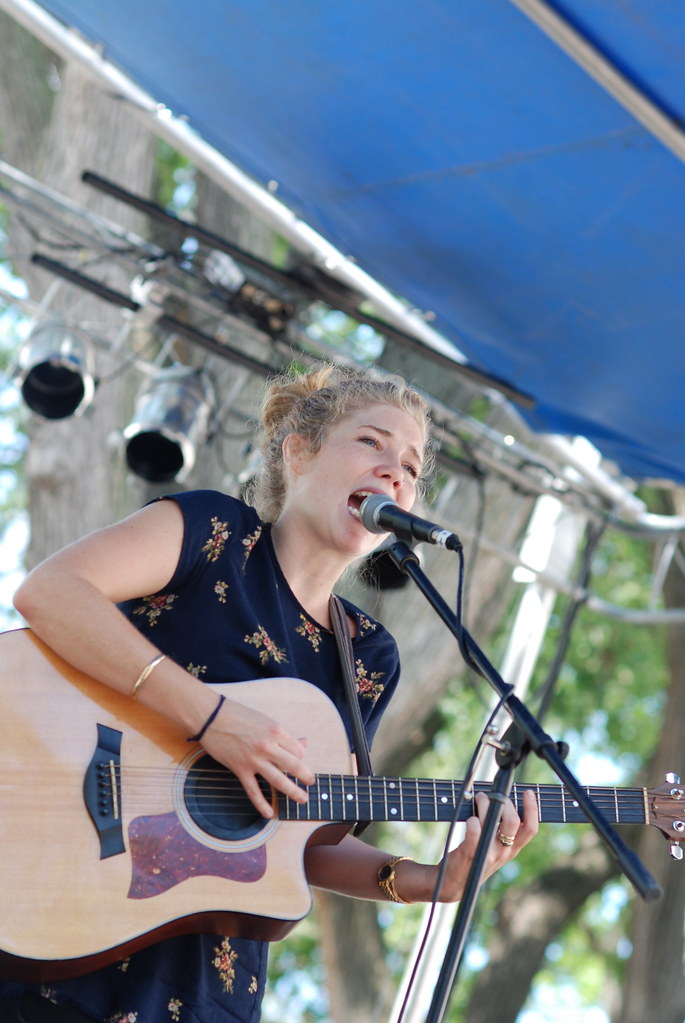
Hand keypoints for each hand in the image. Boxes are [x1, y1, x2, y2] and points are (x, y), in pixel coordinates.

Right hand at [199, 698, 314, 817]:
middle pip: (295, 766)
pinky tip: (269, 813)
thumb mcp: (265, 721)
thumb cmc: (239, 715)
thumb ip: (284, 736)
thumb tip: (305, 743)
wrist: (211, 716)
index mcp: (276, 731)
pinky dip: (262, 804)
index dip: (301, 756)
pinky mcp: (240, 769)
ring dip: (293, 792)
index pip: (298, 750)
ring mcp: (254, 759)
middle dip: (306, 777)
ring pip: (279, 780)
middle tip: (311, 783)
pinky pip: (254, 791)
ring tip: (302, 799)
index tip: (299, 758)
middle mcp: (268, 746)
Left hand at [432, 789, 538, 901]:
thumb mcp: (495, 849)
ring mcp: (487, 853)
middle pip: (514, 821)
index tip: (528, 792)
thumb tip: (502, 801)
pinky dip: (472, 821)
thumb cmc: (475, 859)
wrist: (454, 884)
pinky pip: (475, 833)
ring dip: (485, 804)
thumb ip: (501, 831)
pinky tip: (470, 818)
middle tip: (492, 795)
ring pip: (494, 822)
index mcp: (511, 849)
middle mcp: (503, 852)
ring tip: (479, 798)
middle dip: (504, 802)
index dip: (532, 809)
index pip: (530, 829)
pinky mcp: (470, 853)